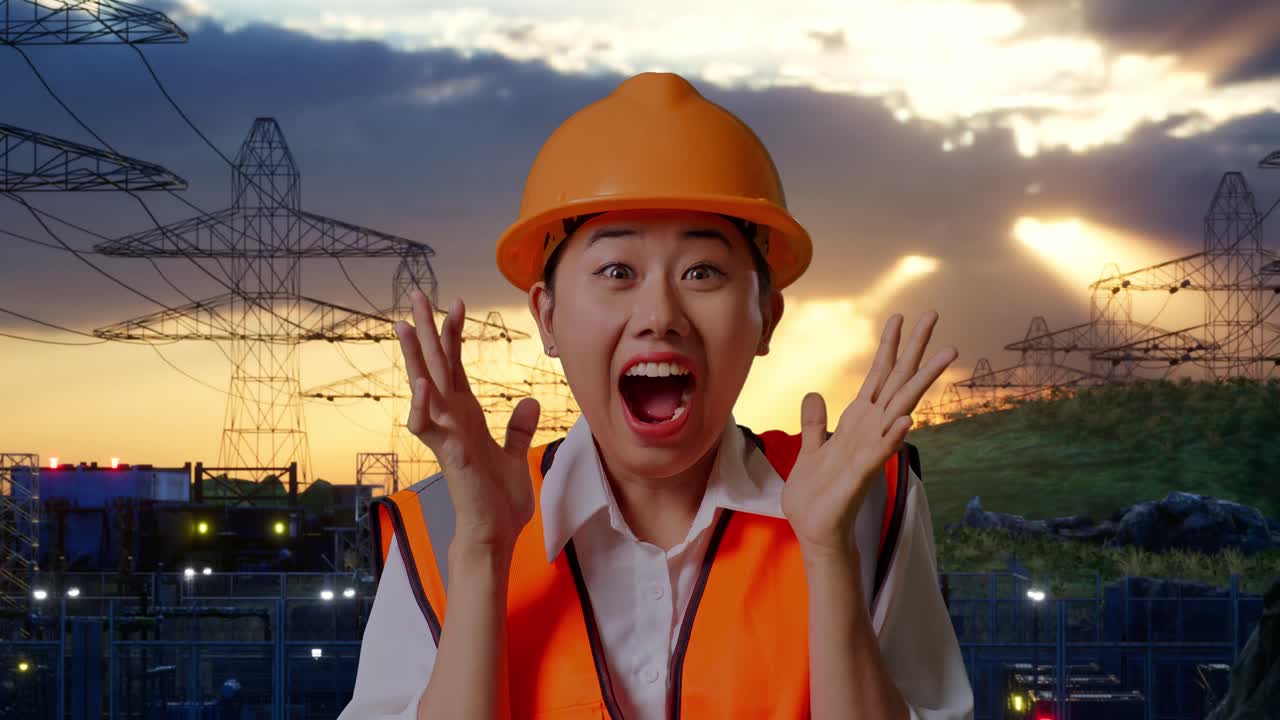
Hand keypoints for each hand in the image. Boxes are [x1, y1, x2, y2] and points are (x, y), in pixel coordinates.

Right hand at [394, 289, 540, 551]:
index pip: (455, 367)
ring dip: (415, 359)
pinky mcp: (451, 456)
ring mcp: (448, 437)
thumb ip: (517, 428)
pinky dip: (424, 407)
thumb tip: (528, 402)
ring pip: (425, 389)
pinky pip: (430, 428)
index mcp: (466, 416)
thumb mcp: (515, 456)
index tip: (457, 304)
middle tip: (415, 295)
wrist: (494, 535)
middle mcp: (452, 421)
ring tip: (405, 327)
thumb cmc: (499, 500)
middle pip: (435, 366)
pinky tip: (422, 385)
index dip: (454, 335)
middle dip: (427, 330)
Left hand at [780, 311, 956, 560]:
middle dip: (915, 350)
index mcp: (857, 421)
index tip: (899, 316)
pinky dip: (893, 436)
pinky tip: (907, 419)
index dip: (888, 347)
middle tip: (934, 314)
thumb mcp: (810, 448)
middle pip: (897, 382)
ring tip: (946, 354)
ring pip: (899, 409)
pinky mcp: (860, 475)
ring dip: (921, 382)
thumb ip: (814, 422)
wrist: (815, 529)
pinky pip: (880, 451)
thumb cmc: (817, 493)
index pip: (877, 376)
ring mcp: (870, 450)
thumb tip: (815, 394)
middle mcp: (870, 430)